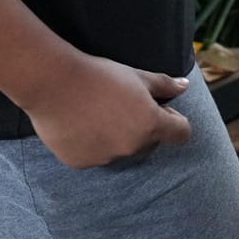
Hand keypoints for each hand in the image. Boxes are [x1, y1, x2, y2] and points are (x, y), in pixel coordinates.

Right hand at [23, 53, 192, 168]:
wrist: (54, 84)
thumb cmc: (99, 75)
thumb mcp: (138, 76)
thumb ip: (164, 85)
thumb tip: (184, 87)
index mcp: (150, 125)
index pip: (181, 134)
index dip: (175, 120)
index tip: (162, 109)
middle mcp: (131, 147)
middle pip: (149, 142)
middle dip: (143, 127)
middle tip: (123, 105)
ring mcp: (105, 158)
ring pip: (120, 150)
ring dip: (117, 136)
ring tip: (98, 112)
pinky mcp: (81, 163)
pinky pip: (95, 155)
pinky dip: (93, 143)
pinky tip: (81, 123)